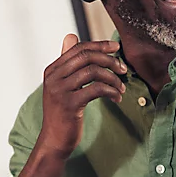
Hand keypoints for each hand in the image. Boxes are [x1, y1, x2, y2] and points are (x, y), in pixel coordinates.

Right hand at [36, 34, 126, 159]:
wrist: (55, 140)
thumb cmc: (63, 113)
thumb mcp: (63, 85)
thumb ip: (68, 63)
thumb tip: (70, 36)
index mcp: (52, 70)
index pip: (78, 48)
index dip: (99, 46)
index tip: (117, 48)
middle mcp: (54, 77)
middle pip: (86, 57)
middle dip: (109, 60)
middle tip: (123, 69)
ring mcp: (60, 91)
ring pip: (93, 72)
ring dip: (113, 79)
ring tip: (121, 88)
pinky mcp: (70, 104)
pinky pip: (97, 89)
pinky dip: (111, 91)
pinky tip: (117, 98)